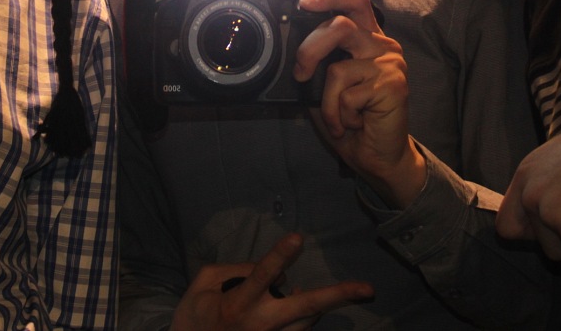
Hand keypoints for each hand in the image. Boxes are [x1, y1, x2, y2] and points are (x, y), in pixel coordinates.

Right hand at [172, 233, 373, 330]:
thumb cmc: (194, 317)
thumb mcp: (203, 284)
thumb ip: (234, 269)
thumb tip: (271, 271)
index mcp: (239, 302)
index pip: (263, 275)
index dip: (280, 257)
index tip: (297, 238)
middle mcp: (261, 323)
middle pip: (305, 306)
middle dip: (337, 296)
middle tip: (367, 289)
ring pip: (308, 320)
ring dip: (321, 304)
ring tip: (339, 292)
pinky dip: (307, 318)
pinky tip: (305, 305)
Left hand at [293, 0, 426, 207]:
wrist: (378, 157)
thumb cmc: (352, 121)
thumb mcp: (327, 88)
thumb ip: (320, 63)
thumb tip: (295, 50)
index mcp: (367, 39)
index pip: (355, 2)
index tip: (305, 2)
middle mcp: (382, 45)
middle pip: (341, 25)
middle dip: (310, 49)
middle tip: (301, 73)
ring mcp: (390, 63)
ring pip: (337, 67)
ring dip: (328, 100)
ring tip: (339, 116)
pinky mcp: (393, 84)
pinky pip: (347, 94)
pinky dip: (340, 115)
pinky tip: (354, 123)